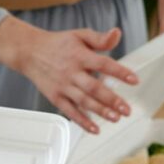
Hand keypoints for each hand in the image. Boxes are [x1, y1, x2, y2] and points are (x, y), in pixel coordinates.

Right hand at [0, 16, 139, 133]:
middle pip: (94, 87)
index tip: (134, 80)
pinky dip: (82, 121)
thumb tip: (117, 34)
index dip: (119, 72)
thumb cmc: (57, 44)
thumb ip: (99, 38)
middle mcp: (72, 72)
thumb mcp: (79, 35)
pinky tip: (94, 129)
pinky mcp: (56, 97)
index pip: (103, 64)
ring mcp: (63, 87)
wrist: (29, 51)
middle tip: (127, 109)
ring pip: (84, 101)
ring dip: (100, 111)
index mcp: (80, 56)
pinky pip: (70, 112)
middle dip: (112, 99)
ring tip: (115, 118)